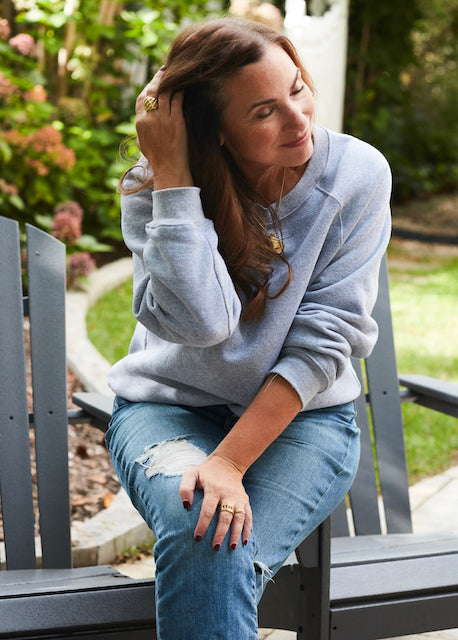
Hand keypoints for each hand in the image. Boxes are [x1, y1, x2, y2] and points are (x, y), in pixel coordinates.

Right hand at [135, 67, 192, 188]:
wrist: (168, 168)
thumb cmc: (157, 158)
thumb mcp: (143, 142)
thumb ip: (141, 128)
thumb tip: (142, 120)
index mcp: (140, 123)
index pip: (142, 98)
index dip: (148, 86)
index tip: (154, 80)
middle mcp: (149, 118)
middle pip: (152, 91)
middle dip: (158, 79)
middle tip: (165, 71)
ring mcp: (162, 119)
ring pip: (165, 92)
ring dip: (170, 81)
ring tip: (176, 73)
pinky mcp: (176, 121)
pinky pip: (177, 100)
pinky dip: (180, 91)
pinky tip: (185, 86)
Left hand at [179, 454, 251, 550]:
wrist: (227, 463)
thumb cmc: (205, 472)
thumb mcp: (191, 474)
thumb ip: (185, 488)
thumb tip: (186, 506)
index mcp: (213, 489)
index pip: (208, 510)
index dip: (203, 525)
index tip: (197, 538)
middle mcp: (228, 495)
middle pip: (225, 516)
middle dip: (221, 533)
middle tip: (215, 547)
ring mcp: (238, 498)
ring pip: (239, 518)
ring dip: (236, 533)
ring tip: (232, 548)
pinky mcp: (245, 500)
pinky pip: (248, 516)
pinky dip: (248, 529)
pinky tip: (244, 541)